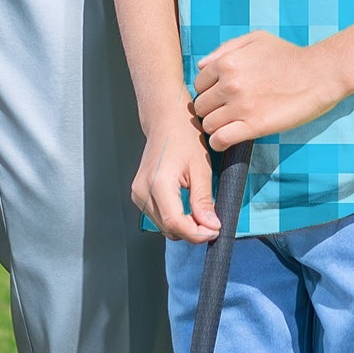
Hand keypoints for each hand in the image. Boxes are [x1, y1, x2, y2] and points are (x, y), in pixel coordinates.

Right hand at [131, 107, 224, 243]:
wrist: (165, 119)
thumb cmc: (183, 135)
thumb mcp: (201, 168)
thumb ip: (203, 200)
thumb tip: (210, 227)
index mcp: (158, 183)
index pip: (176, 224)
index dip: (198, 234)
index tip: (215, 230)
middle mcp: (143, 190)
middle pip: (169, 229)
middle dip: (193, 231)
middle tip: (212, 220)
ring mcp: (138, 193)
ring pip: (164, 227)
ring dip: (185, 226)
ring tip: (200, 210)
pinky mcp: (139, 194)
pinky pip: (159, 218)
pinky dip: (175, 219)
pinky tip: (187, 207)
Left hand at [192, 32, 345, 146]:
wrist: (318, 74)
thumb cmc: (288, 55)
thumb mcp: (255, 39)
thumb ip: (225, 49)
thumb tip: (201, 66)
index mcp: (226, 63)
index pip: (198, 84)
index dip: (208, 92)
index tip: (219, 98)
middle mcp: (229, 84)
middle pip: (201, 106)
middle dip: (210, 110)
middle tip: (224, 113)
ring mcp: (240, 106)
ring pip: (208, 124)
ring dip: (215, 127)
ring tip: (228, 126)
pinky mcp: (254, 126)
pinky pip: (221, 140)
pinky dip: (219, 143)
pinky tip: (226, 140)